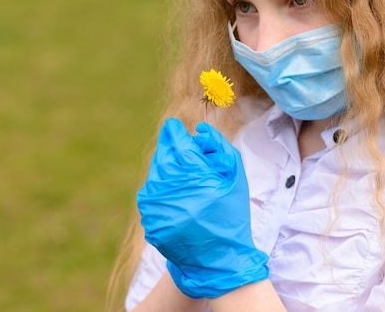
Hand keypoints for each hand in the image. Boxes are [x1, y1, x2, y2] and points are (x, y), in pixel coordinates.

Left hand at [137, 118, 268, 298]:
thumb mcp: (235, 177)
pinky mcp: (149, 218)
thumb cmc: (231, 214)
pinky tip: (179, 200)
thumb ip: (218, 147)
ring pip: (155, 173)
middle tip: (184, 155)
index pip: (177, 142)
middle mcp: (171, 188)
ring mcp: (156, 206)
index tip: (174, 126)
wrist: (218, 259)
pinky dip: (162, 190)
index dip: (175, 131)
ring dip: (167, 170)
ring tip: (186, 183)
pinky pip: (151, 193)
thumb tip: (199, 128)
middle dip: (172, 150)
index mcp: (194, 176)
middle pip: (163, 155)